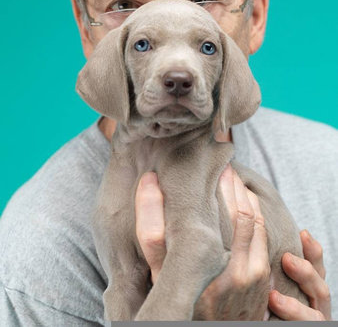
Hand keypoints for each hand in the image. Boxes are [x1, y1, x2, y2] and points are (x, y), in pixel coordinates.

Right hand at [135, 165, 270, 319]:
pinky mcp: (261, 276)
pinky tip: (245, 198)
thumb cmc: (181, 295)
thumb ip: (152, 230)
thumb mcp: (159, 273)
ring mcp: (252, 275)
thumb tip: (149, 182)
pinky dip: (256, 211)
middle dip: (233, 184)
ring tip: (232, 176)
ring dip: (245, 194)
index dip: (223, 185)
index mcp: (207, 266)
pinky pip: (262, 233)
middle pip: (243, 212)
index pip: (229, 213)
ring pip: (254, 220)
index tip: (210, 166)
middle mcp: (236, 270)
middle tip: (223, 164)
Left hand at [268, 230, 331, 319]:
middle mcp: (315, 307)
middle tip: (286, 259)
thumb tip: (255, 234)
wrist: (259, 320)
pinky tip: (272, 315)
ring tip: (273, 298)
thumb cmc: (262, 307)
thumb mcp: (271, 283)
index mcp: (309, 290)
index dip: (313, 252)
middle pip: (320, 289)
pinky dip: (291, 322)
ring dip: (295, 308)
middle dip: (306, 273)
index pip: (316, 268)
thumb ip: (272, 268)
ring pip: (314, 317)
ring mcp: (311, 323)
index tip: (302, 233)